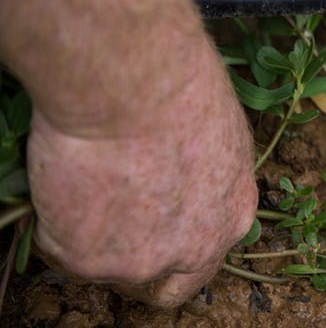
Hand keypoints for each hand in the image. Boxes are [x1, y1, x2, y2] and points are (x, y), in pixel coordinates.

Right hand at [27, 27, 257, 306]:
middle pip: (157, 282)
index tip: (147, 230)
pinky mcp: (89, 259)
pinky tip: (67, 172)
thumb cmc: (180, 86)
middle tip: (103, 221)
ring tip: (87, 172)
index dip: (171, 248)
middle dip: (130, 261)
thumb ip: (203, 174)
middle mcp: (194, 249)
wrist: (135, 83)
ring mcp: (140, 261)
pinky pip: (56, 243)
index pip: (202, 263)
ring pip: (101, 261)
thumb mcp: (219, 132)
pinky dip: (52, 215)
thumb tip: (179, 176)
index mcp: (232, 216)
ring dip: (88, 229)